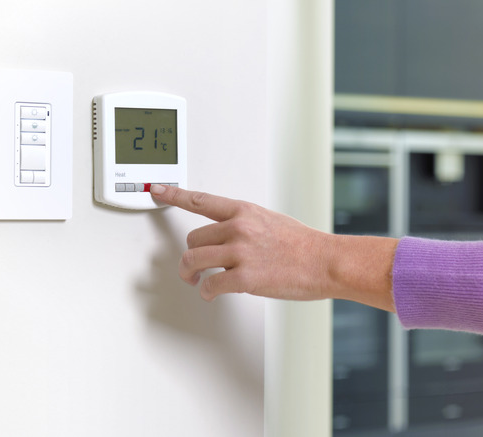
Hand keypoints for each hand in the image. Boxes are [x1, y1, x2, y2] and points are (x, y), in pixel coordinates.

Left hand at [150, 184, 397, 310]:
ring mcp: (240, 252)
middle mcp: (238, 228)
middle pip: (192, 238)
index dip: (174, 195)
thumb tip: (226, 236)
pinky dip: (206, 291)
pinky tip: (211, 292)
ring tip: (195, 280)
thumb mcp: (270, 221)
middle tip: (193, 267)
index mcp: (244, 211)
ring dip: (190, 274)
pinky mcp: (244, 278)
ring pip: (193, 260)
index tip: (157, 191)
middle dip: (190, 255)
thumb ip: (244, 224)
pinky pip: (210, 285)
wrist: (325, 261)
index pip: (200, 200)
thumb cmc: (302, 244)